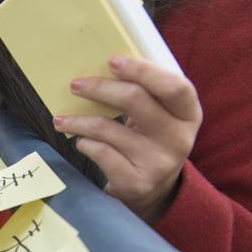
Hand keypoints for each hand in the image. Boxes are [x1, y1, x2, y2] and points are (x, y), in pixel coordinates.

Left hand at [53, 56, 202, 222]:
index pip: (173, 86)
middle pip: (135, 100)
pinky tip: (81, 141)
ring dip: (78, 120)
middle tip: (75, 84)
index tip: (111, 61)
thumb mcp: (161, 117)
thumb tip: (104, 67)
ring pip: (108, 129)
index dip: (142, 71)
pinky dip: (85, 143)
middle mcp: (179, 139)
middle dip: (99, 88)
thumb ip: (147, 94)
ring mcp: (158, 163)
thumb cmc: (150, 141)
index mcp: (189, 114)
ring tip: (62, 119)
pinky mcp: (136, 183)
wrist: (154, 190)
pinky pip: (101, 153)